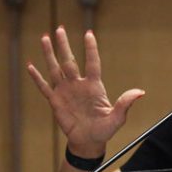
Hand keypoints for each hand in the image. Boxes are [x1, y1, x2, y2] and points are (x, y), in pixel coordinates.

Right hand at [27, 26, 143, 155]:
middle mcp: (78, 85)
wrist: (89, 142)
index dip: (91, 49)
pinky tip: (30, 66)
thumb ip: (125, 104)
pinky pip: (44, 87)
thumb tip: (140, 93)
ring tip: (44, 38)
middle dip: (64, 45)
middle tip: (60, 29)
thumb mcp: (117, 118)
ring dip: (49, 54)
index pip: (92, 63)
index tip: (88, 33)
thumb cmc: (104, 130)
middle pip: (69, 61)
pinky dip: (37, 77)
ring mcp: (66, 91)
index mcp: (94, 86)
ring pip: (55, 69)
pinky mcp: (55, 101)